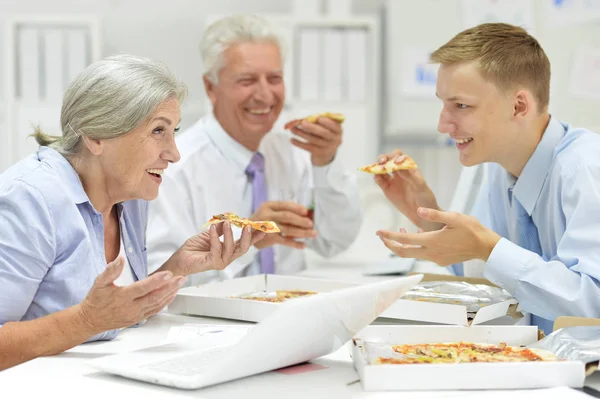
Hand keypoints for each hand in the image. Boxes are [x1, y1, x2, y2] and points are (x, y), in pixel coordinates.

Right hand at [78, 257, 184, 331]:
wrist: (91, 319)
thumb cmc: (96, 300)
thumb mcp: (99, 283)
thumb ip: (111, 270)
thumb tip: (120, 259)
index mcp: (122, 296)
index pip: (142, 288)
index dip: (156, 281)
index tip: (168, 274)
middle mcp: (131, 307)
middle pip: (154, 297)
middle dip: (170, 287)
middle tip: (181, 279)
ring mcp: (136, 315)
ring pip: (157, 305)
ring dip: (170, 294)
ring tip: (180, 284)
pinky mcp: (138, 319)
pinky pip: (154, 311)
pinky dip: (165, 303)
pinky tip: (171, 295)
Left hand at [168, 221, 265, 275]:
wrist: (180, 259)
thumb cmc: (194, 248)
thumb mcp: (210, 234)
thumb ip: (219, 228)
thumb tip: (228, 218)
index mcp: (229, 251)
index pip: (245, 243)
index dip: (255, 237)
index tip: (263, 228)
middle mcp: (227, 258)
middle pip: (243, 248)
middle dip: (248, 237)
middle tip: (248, 225)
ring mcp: (221, 262)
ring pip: (231, 248)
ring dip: (229, 233)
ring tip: (227, 222)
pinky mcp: (212, 263)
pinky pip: (217, 248)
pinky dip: (215, 237)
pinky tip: (212, 228)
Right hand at [251, 201, 316, 248]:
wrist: (246, 234)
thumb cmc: (262, 222)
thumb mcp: (269, 212)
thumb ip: (283, 212)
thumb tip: (306, 214)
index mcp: (268, 206)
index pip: (285, 204)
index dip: (297, 207)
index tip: (307, 211)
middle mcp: (267, 215)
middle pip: (287, 216)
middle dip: (301, 220)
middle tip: (311, 224)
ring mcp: (267, 227)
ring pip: (288, 229)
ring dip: (302, 232)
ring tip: (313, 234)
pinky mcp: (269, 238)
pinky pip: (285, 241)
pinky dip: (295, 243)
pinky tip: (304, 245)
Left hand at [288, 116, 342, 165]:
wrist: (327, 151)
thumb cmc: (325, 134)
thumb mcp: (326, 127)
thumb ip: (319, 121)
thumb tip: (304, 118)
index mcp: (338, 131)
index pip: (334, 126)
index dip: (327, 122)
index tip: (318, 118)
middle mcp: (335, 140)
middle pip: (324, 133)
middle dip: (312, 127)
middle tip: (303, 122)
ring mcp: (327, 148)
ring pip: (314, 140)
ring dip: (302, 134)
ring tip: (293, 129)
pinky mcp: (319, 153)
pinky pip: (308, 147)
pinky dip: (299, 143)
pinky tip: (292, 139)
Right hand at [373, 149, 441, 231]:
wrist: (422, 215)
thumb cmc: (425, 198)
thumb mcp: (420, 186)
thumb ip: (409, 176)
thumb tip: (398, 165)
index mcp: (409, 168)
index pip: (400, 156)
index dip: (396, 156)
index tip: (396, 162)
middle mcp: (399, 172)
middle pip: (388, 160)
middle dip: (384, 158)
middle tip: (382, 162)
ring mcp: (392, 180)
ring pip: (381, 169)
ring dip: (378, 167)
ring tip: (378, 170)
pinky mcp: (387, 189)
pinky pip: (380, 181)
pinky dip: (376, 178)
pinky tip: (377, 178)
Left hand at [376, 207, 501, 265]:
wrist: (485, 247)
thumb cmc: (471, 229)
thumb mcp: (454, 217)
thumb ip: (435, 214)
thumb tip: (418, 210)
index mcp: (432, 241)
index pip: (404, 240)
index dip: (389, 236)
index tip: (379, 232)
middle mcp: (431, 253)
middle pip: (404, 252)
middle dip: (390, 245)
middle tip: (382, 237)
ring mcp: (436, 259)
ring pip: (413, 254)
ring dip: (404, 245)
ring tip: (401, 231)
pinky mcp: (440, 261)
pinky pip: (423, 255)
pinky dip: (416, 246)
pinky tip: (420, 235)